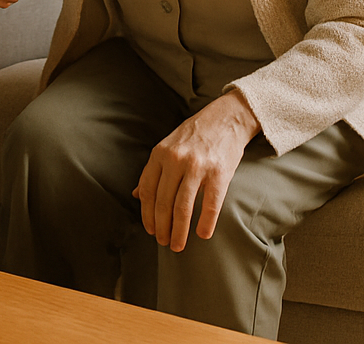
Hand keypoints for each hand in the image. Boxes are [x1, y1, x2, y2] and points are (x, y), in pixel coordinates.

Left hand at [132, 92, 259, 250]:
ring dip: (179, 231)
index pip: (148, 191)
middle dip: (162, 228)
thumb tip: (136, 194)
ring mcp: (197, 166)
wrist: (227, 117)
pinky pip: (210, 204)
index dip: (147, 215)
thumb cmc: (195, 135)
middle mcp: (176, 160)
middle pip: (163, 203)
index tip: (150, 230)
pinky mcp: (219, 172)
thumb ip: (153, 170)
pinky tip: (202, 234)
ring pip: (183, 208)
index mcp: (160, 154)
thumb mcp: (167, 146)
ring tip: (178, 245)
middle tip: (164, 243)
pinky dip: (205, 223)